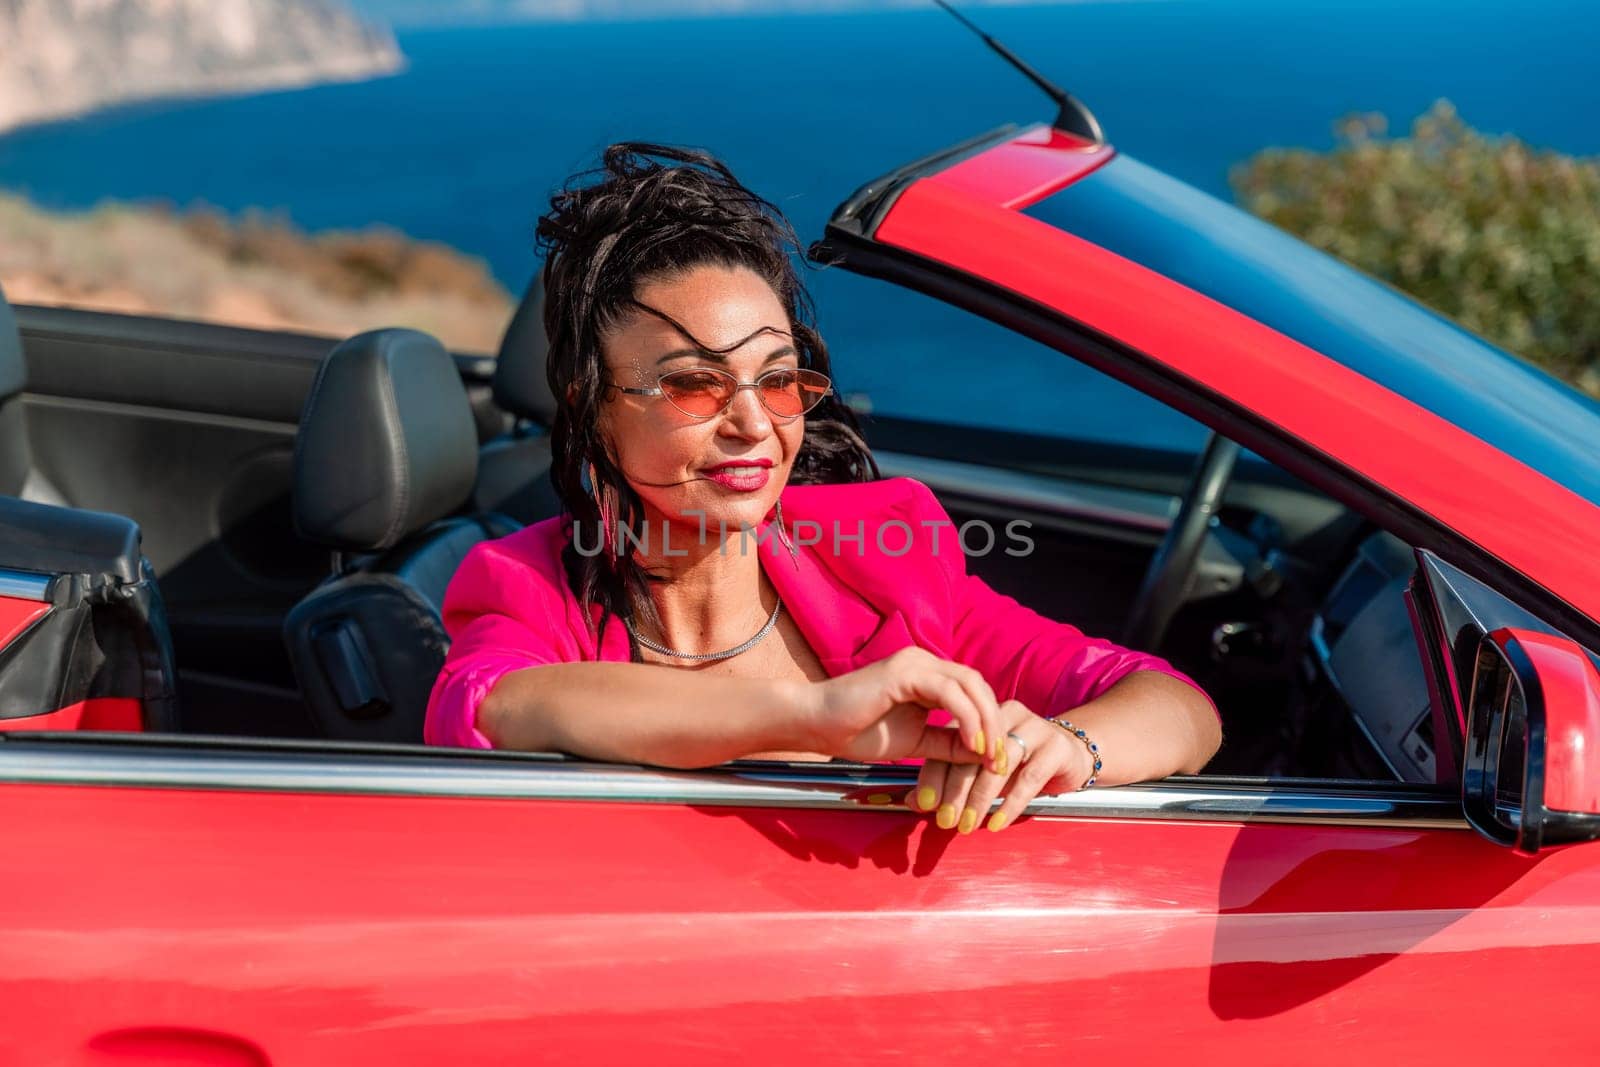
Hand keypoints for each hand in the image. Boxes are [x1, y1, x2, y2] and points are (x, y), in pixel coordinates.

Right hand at [806, 647, 1005, 766]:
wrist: (815, 726)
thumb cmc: (856, 732)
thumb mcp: (916, 742)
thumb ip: (948, 743)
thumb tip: (984, 753)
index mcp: (928, 676)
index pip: (973, 692)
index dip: (991, 723)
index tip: (998, 759)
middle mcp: (924, 662)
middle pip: (978, 685)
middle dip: (995, 722)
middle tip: (1001, 758)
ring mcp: (915, 663)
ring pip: (969, 684)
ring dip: (986, 720)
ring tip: (990, 753)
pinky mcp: (904, 672)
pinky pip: (949, 692)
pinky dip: (967, 718)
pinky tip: (972, 743)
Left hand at [908, 699, 1094, 832]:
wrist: (1071, 755)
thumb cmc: (1019, 764)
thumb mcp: (981, 772)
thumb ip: (948, 782)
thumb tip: (914, 802)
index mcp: (981, 716)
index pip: (950, 743)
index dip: (934, 774)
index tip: (924, 804)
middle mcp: (1005, 716)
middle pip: (972, 753)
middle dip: (955, 791)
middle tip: (945, 820)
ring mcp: (1034, 728)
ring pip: (998, 765)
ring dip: (980, 799)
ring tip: (968, 825)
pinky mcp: (1056, 747)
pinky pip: (1029, 778)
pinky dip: (1010, 804)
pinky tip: (997, 823)